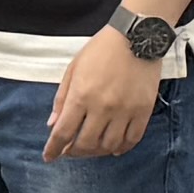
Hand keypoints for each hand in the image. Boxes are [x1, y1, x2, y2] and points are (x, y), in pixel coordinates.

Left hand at [44, 25, 158, 159]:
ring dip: (96, 152)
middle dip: (74, 152)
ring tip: (91, 148)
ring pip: (108, 145)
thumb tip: (53, 125)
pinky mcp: (143, 110)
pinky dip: (121, 148)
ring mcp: (125, 111)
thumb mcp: (74, 69)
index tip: (49, 156)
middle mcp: (102, 107)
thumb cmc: (102, 49)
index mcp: (81, 95)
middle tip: (70, 151)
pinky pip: (132, 139)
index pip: (63, 132)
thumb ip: (62, 98)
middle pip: (85, 144)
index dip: (54, 149)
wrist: (137, 36)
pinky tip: (114, 147)